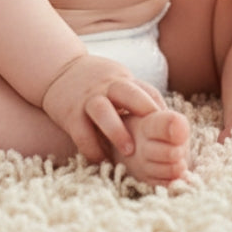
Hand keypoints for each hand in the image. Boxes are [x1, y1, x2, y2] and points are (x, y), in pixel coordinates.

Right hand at [40, 54, 164, 163]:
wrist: (58, 71)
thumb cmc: (97, 82)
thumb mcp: (119, 81)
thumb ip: (140, 97)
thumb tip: (170, 120)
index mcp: (122, 80)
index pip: (146, 90)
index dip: (159, 108)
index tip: (173, 127)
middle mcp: (106, 87)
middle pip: (127, 92)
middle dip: (142, 109)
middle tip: (154, 134)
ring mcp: (87, 99)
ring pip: (102, 110)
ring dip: (116, 130)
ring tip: (128, 151)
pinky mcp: (70, 114)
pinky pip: (81, 132)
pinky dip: (92, 147)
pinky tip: (102, 160)